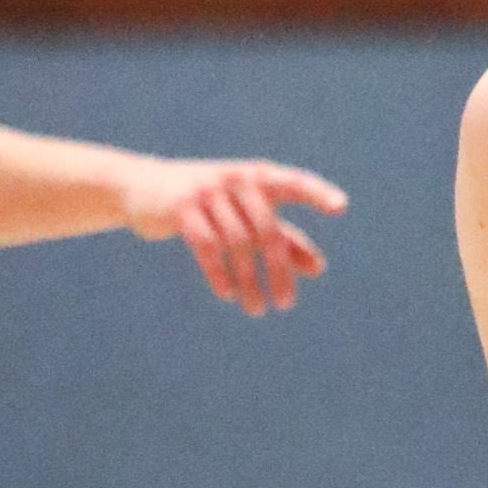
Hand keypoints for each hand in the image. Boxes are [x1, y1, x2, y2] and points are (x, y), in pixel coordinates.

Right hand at [122, 158, 347, 313]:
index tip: (341, 207)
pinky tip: (228, 295)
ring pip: (237, 244)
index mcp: (258, 177)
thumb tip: (318, 268)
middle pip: (267, 231)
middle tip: (286, 305)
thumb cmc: (209, 204)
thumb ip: (284, 239)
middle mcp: (236, 180)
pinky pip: (207, 246)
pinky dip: (219, 274)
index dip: (317, 193)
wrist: (145, 188)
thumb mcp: (246, 217)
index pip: (294, 183)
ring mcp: (207, 192)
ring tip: (257, 310)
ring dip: (249, 282)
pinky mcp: (182, 207)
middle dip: (279, 272)